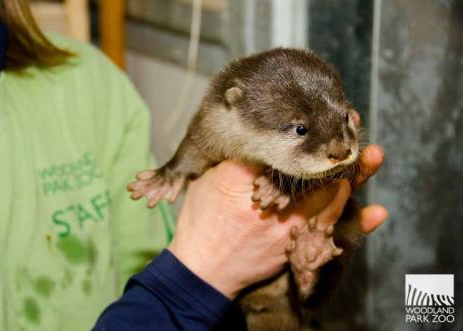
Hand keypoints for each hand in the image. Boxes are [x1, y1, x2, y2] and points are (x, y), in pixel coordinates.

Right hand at [168, 145, 386, 298]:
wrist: (203, 266)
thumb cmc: (202, 219)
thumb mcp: (209, 180)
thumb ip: (234, 158)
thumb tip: (257, 137)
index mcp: (246, 177)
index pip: (282, 146)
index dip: (308, 128)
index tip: (327, 114)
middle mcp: (272, 200)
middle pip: (313, 169)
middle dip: (337, 147)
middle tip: (355, 124)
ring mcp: (287, 225)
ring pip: (328, 197)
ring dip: (354, 175)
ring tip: (373, 155)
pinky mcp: (294, 246)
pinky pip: (329, 233)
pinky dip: (355, 222)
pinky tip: (375, 212)